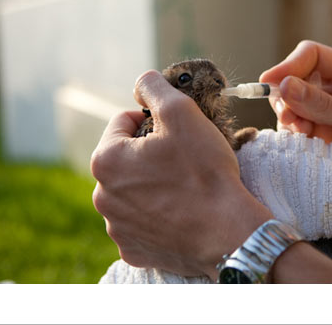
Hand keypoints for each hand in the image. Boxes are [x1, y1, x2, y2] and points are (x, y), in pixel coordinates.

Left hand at [91, 70, 271, 278]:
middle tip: (185, 158)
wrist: (228, 232)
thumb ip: (154, 87)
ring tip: (186, 187)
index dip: (152, 120)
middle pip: (126, 159)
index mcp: (106, 160)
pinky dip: (159, 216)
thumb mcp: (182, 113)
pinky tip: (182, 213)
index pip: (123, 122)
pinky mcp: (134, 251)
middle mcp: (102, 197)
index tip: (178, 132)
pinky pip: (142, 224)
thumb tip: (142, 81)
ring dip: (153, 184)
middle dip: (150, 154)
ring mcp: (117, 228)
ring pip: (134, 192)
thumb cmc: (204, 171)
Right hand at [260, 40, 331, 164]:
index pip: (313, 55)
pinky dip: (296, 136)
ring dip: (291, 119)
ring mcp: (331, 111)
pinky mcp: (325, 134)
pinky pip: (299, 127)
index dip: (289, 66)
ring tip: (303, 136)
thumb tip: (285, 85)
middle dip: (288, 97)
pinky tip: (306, 147)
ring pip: (294, 105)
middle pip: (298, 78)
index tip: (269, 84)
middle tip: (289, 121)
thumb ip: (325, 105)